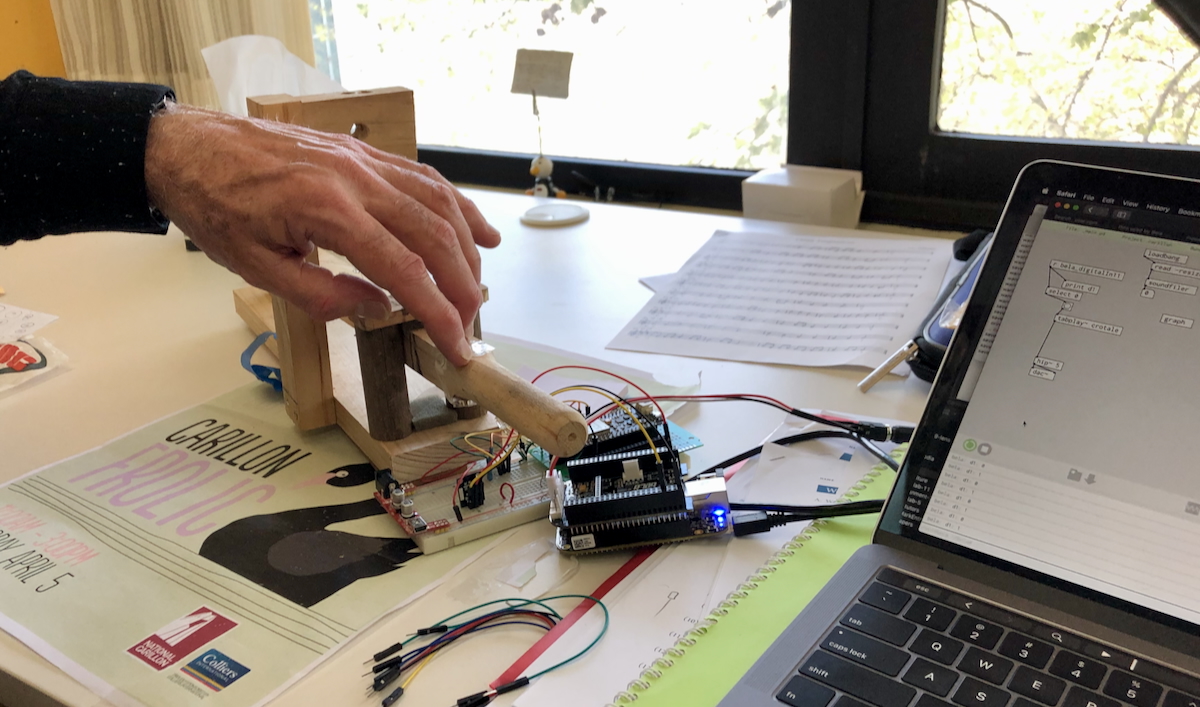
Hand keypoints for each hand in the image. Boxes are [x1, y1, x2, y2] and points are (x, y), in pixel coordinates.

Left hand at [143, 102, 500, 365]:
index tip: (456, 344)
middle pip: (434, 235)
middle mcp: (355, 179)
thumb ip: (322, 295)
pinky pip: (424, 178)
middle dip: (462, 286)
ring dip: (467, 249)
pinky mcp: (363, 152)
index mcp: (327, 210)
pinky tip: (478, 231)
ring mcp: (363, 160)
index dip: (437, 311)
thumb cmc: (214, 207)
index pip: (403, 270)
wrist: (189, 148)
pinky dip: (457, 206)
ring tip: (476, 288)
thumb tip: (379, 309)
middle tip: (469, 324)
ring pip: (438, 203)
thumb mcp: (256, 267)